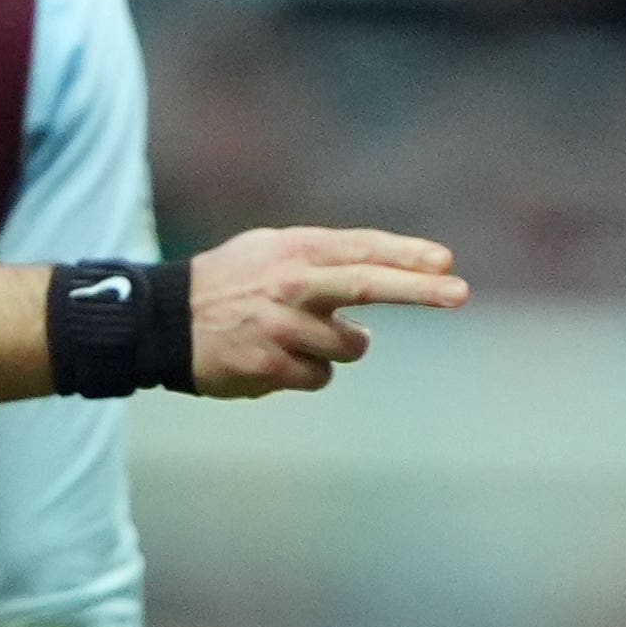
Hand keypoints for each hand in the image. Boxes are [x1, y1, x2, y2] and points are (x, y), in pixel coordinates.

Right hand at [185, 227, 466, 395]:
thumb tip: (388, 269)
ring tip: (301, 337)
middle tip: (461, 293)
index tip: (446, 262)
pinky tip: (276, 358)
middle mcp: (292, 285)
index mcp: (295, 250)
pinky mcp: (271, 367)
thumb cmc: (230, 282)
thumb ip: (326, 257)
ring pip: (350, 346)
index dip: (407, 255)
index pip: (362, 249)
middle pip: (367, 284)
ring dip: (340, 347)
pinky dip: (309, 371)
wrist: (164, 322)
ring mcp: (282, 327)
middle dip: (419, 290)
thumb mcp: (272, 249)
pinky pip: (320, 377)